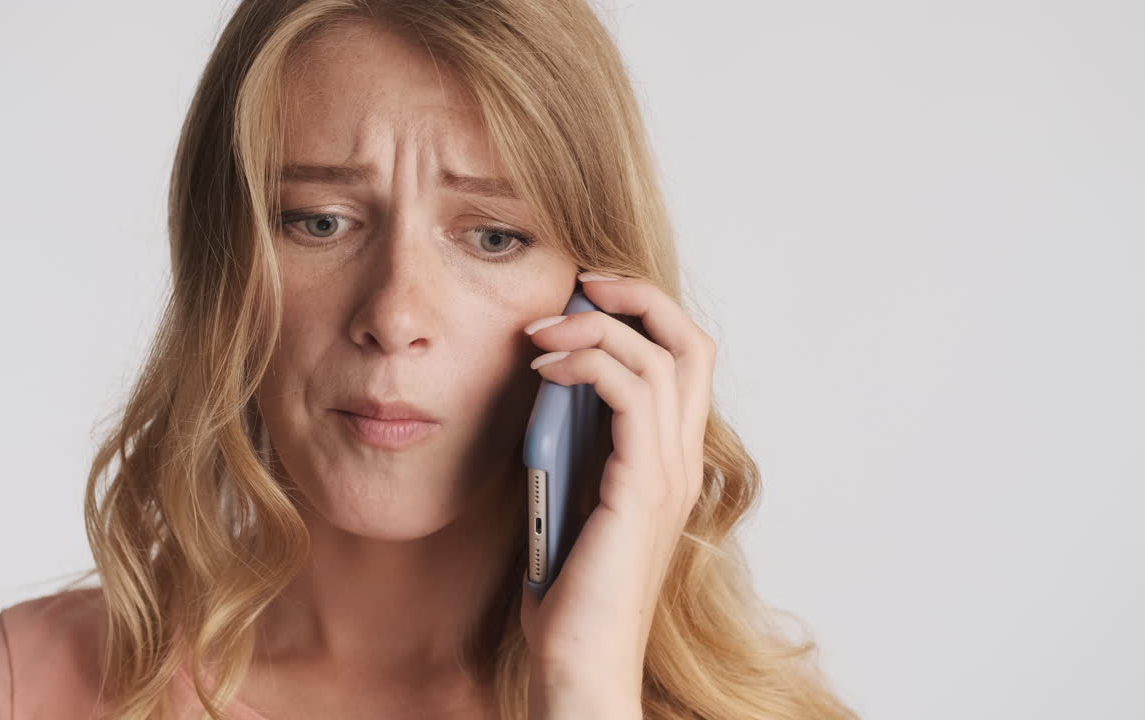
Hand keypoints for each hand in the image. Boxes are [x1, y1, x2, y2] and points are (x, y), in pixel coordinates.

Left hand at [519, 270, 716, 717]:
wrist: (580, 660)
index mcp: (669, 460)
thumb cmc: (570, 591)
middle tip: (580, 284)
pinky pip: (630, 392)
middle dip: (637, 297)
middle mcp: (681, 459)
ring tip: (540, 331)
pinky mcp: (641, 486)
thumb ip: (574, 446)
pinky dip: (587, 363)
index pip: (684, 359)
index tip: (585, 298)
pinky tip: (542, 370)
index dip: (643, 314)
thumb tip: (547, 390)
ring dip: (596, 327)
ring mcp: (668, 472)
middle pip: (691, 340)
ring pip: (663, 355)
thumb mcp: (570, 497)